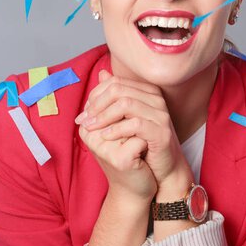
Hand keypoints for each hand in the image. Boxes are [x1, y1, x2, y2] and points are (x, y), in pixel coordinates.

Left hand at [75, 69, 191, 194]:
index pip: (115, 82)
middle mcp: (156, 99)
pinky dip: (117, 129)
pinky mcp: (162, 132)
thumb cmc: (143, 143)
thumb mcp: (125, 118)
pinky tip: (106, 136)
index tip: (84, 113)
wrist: (162, 170)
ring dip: (103, 116)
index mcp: (147, 92)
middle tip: (83, 120)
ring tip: (91, 128)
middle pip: (118, 90)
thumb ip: (115, 98)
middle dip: (96, 105)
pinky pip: (136, 124)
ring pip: (126, 104)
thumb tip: (101, 75)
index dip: (95, 96)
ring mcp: (160, 114)